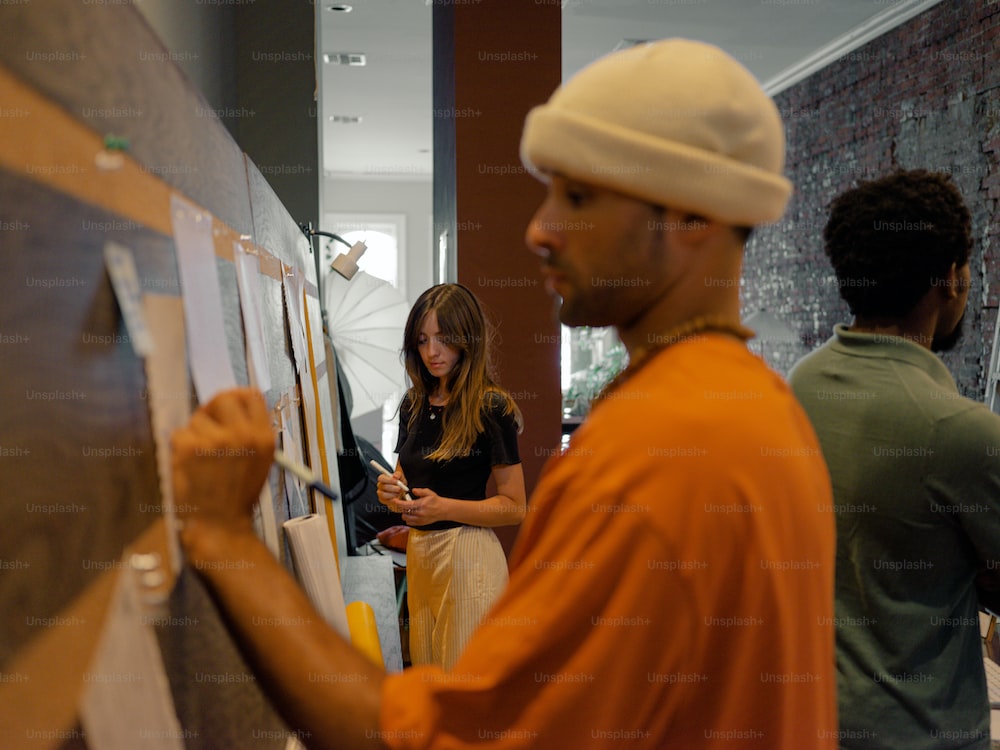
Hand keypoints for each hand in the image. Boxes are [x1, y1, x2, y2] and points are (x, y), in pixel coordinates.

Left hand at [171, 388, 274, 530]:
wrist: (219, 525)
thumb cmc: (236, 497)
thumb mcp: (261, 461)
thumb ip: (252, 432)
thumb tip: (235, 406)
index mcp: (263, 438)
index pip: (251, 395)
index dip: (236, 398)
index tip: (226, 406)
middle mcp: (243, 435)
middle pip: (223, 398)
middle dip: (212, 410)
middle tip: (207, 426)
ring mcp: (216, 440)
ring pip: (196, 419)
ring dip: (195, 435)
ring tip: (201, 460)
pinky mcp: (190, 448)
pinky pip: (179, 433)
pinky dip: (180, 448)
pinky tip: (190, 465)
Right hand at [375, 470, 407, 512]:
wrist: (401, 492)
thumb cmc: (399, 483)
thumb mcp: (401, 477)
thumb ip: (398, 475)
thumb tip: (395, 476)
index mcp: (383, 478)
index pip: (381, 478)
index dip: (388, 480)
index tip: (396, 481)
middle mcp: (380, 486)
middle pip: (383, 487)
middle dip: (392, 488)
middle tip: (399, 488)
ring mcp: (380, 493)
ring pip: (384, 495)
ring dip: (393, 494)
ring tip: (399, 493)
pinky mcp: (382, 500)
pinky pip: (386, 501)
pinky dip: (393, 500)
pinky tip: (397, 498)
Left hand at [400, 487, 448, 526]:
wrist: (443, 510)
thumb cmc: (435, 501)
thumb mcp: (429, 493)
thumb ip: (420, 491)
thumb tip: (413, 490)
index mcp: (421, 504)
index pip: (406, 505)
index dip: (399, 503)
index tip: (394, 500)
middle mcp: (420, 513)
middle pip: (404, 512)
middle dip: (401, 507)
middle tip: (403, 504)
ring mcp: (420, 519)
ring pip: (406, 518)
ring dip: (405, 513)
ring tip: (408, 509)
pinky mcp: (421, 523)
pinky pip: (410, 523)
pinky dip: (408, 519)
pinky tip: (411, 514)